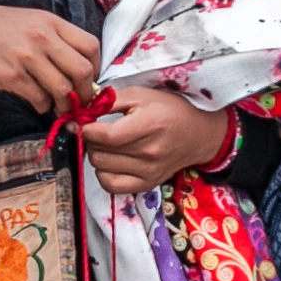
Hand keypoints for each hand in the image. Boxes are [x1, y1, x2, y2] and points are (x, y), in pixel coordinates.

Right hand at [0, 2, 100, 113]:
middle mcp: (42, 38)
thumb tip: (76, 66)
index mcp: (50, 22)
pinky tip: (36, 102)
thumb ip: (54, 38)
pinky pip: (39, 99)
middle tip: (79, 100)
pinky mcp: (11, 77)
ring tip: (58, 106)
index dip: (97, 68)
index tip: (90, 79)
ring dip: (64, 104)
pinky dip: (43, 106)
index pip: (91, 46)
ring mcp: (27, 58)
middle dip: (85, 91)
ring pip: (62, 89)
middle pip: (82, 71)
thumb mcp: (29, 20)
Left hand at [83, 83, 236, 195]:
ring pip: (100, 168)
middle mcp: (149, 152)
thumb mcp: (141, 95)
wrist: (197, 135)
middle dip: (90, 140)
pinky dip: (103, 173)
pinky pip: (110, 186)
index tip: (85, 122)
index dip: (87, 129)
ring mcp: (148, 172)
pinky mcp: (147, 184)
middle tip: (97, 131)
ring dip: (96, 155)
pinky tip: (110, 162)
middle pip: (99, 152)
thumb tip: (82, 110)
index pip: (105, 136)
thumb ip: (110, 100)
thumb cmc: (169, 110)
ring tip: (105, 145)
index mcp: (149, 125)